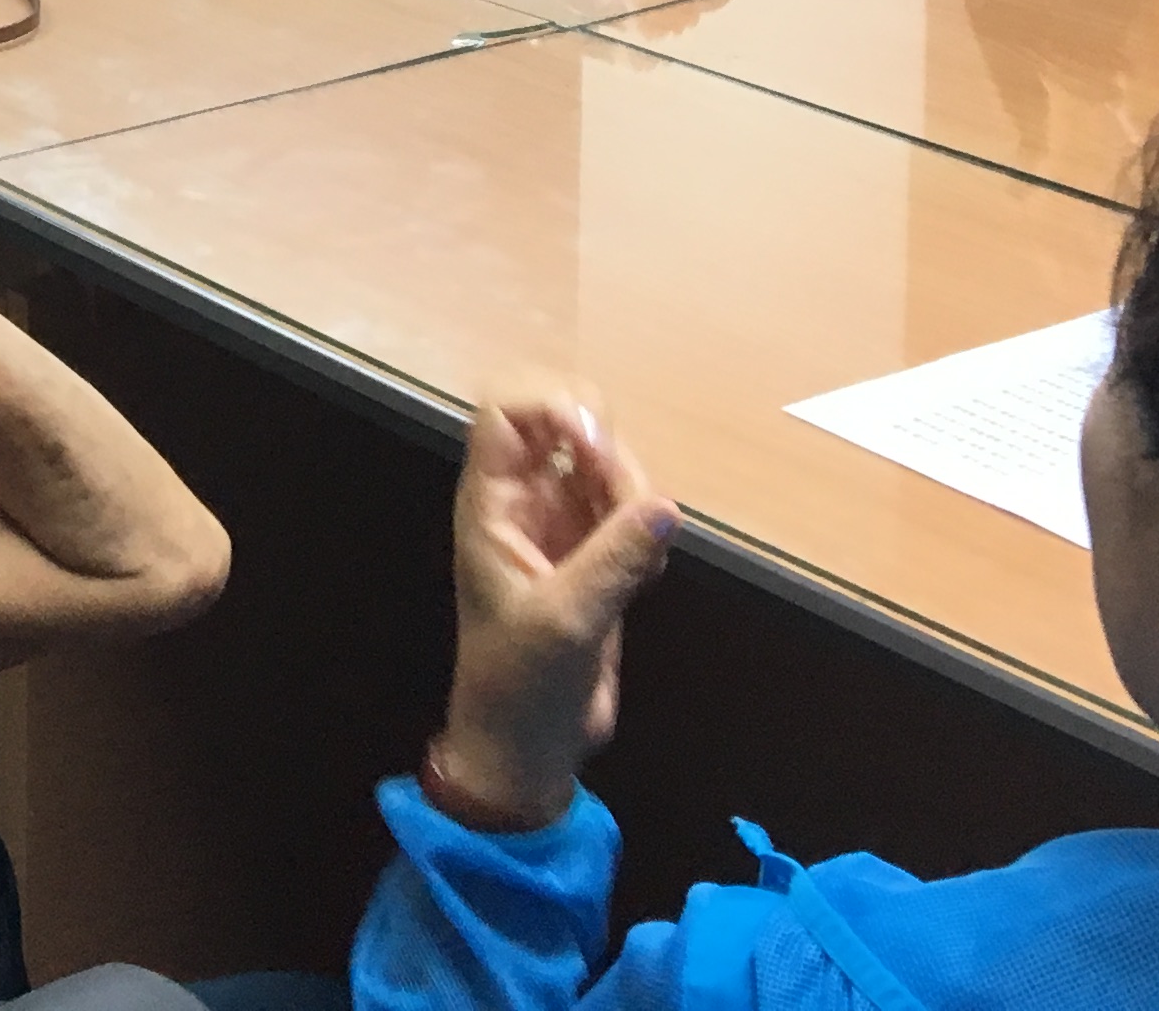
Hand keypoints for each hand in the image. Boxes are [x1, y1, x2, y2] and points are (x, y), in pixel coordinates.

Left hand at [423, 384, 679, 829]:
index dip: (553, 409)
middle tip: (630, 506)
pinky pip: (630, 511)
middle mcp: (525, 504)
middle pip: (569, 425)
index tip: (594, 448)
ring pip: (607, 466)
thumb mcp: (564, 622)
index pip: (508, 412)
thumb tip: (665, 507)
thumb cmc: (521, 685)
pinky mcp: (596, 556)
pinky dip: (648, 530)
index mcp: (493, 506)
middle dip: (610, 452)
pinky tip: (646, 578)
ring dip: (636, 496)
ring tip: (641, 561)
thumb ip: (612, 559)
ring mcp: (562, 527)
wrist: (528, 749)